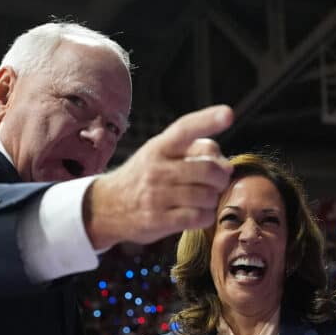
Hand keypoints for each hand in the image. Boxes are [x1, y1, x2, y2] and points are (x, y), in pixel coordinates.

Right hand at [83, 105, 233, 249]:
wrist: (107, 206)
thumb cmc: (142, 178)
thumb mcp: (159, 155)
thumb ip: (191, 151)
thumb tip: (225, 164)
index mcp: (158, 147)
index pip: (185, 129)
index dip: (208, 120)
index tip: (228, 114)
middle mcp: (157, 169)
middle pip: (208, 169)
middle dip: (221, 177)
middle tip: (217, 182)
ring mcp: (157, 195)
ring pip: (207, 196)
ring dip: (212, 199)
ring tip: (203, 199)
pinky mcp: (159, 220)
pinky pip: (199, 217)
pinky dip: (206, 216)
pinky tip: (198, 213)